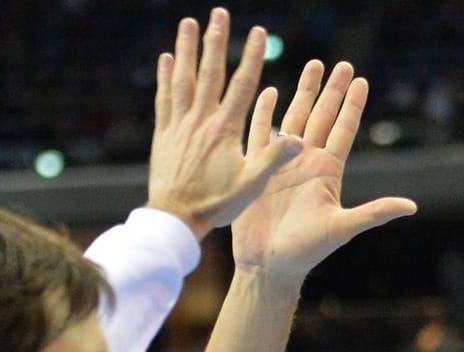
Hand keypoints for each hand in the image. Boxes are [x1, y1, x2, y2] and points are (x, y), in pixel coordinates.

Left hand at [145, 9, 301, 239]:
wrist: (175, 219)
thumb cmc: (216, 204)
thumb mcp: (251, 185)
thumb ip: (274, 158)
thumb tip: (300, 138)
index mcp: (225, 129)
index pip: (242, 85)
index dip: (251, 56)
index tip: (258, 32)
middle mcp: (201, 121)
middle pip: (209, 72)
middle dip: (215, 40)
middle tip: (218, 13)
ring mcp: (179, 125)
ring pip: (183, 79)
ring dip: (186, 49)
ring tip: (188, 23)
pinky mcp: (163, 135)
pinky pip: (164, 99)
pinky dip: (164, 77)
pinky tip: (165, 58)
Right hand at [231, 59, 416, 282]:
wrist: (268, 266)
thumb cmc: (306, 252)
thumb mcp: (342, 228)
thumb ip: (374, 213)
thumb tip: (411, 206)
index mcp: (327, 172)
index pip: (343, 130)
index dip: (352, 105)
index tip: (361, 79)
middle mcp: (306, 162)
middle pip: (322, 116)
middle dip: (331, 90)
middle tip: (341, 63)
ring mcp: (281, 164)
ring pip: (295, 118)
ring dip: (303, 93)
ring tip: (312, 66)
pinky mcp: (257, 170)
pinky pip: (260, 135)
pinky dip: (263, 113)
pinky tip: (267, 92)